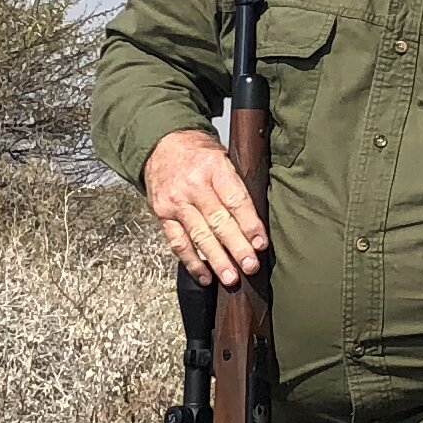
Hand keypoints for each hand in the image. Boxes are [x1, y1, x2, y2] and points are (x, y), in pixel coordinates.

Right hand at [147, 127, 267, 285]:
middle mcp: (193, 186)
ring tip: (231, 278)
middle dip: (237, 247)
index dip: (249, 224)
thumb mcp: (223, 156)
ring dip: (217, 260)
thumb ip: (237, 185)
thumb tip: (256, 222)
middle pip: (218, 221)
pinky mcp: (162, 214)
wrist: (161, 143)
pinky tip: (205, 276)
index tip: (261, 243)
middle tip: (250, 266)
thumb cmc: (199, 153)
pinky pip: (178, 242)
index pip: (235, 200)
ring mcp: (175, 202)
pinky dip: (192, 262)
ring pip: (199, 236)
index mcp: (214, 167)